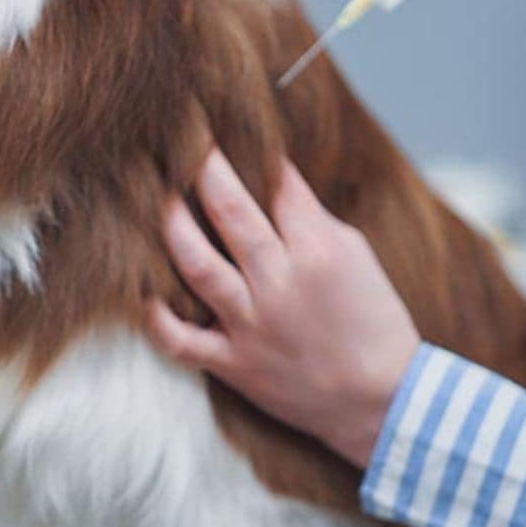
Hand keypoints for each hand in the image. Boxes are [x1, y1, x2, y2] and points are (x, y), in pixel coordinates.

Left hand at [145, 148, 420, 468]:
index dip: (252, 150)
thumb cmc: (374, 321)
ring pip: (197, 264)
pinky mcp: (234, 364)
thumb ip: (311, 218)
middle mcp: (280, 282)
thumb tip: (270, 181)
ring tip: (158, 194)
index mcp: (317, 250)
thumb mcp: (356, 255)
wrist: (382, 401)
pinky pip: (181, 341)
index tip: (226, 124)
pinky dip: (157, 318)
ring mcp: (252, 325)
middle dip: (203, 166)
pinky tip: (142, 291)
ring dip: (173, 224)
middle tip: (182, 135)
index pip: (276, 183)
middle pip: (230, 210)